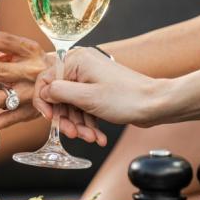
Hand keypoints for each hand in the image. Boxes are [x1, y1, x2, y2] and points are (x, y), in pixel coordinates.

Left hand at [0, 31, 50, 131]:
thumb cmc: (37, 64)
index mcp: (30, 50)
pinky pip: (8, 120)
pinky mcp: (31, 112)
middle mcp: (32, 71)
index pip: (3, 41)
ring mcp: (32, 93)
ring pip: (1, 98)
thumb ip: (2, 53)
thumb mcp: (25, 52)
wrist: (69, 80)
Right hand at [34, 47, 162, 132]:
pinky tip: (98, 136)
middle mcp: (81, 66)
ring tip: (91, 138)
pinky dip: (89, 122)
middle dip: (67, 119)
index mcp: (76, 61)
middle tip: (73, 134)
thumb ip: (58, 92)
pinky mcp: (99, 90)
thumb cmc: (127, 98)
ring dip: (79, 125)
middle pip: (60, 96)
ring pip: (72, 105)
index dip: (45, 102)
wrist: (156, 105)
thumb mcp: (86, 97)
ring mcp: (91, 78)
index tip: (50, 118)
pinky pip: (84, 107)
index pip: (46, 80)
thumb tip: (43, 92)